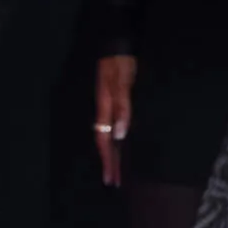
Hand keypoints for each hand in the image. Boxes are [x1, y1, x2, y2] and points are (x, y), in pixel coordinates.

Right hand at [94, 55, 133, 186]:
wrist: (118, 44)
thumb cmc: (121, 62)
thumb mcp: (122, 83)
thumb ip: (123, 107)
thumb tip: (121, 133)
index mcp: (105, 108)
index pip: (104, 140)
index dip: (108, 160)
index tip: (110, 178)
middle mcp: (105, 110)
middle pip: (105, 141)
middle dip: (109, 162)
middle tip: (113, 182)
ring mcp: (109, 106)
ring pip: (109, 135)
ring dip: (114, 153)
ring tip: (117, 170)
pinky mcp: (115, 101)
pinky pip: (114, 126)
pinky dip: (117, 140)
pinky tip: (122, 145)